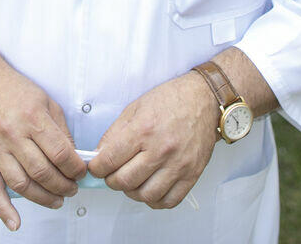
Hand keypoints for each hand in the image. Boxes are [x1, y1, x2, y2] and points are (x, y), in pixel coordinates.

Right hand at [0, 63, 85, 229]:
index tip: (82, 173)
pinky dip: (3, 209)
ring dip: (42, 198)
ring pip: (21, 184)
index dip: (75, 168)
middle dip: (63, 186)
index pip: (60, 153)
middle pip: (42, 172)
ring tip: (57, 200)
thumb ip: (62, 131)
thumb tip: (75, 158)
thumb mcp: (48, 102)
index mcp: (32, 118)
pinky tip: (15, 222)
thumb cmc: (17, 92)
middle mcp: (13, 134)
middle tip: (72, 189)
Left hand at [87, 70, 217, 208]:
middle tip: (112, 174)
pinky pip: (169, 201)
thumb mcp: (135, 108)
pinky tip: (150, 188)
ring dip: (132, 192)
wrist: (203, 99)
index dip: (97, 168)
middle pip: (125, 181)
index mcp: (144, 130)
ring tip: (132, 180)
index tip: (96, 168)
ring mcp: (178, 164)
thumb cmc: (171, 100)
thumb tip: (99, 156)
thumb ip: (114, 134)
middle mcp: (161, 150)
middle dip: (111, 181)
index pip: (110, 160)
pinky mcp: (192, 174)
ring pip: (146, 195)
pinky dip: (155, 200)